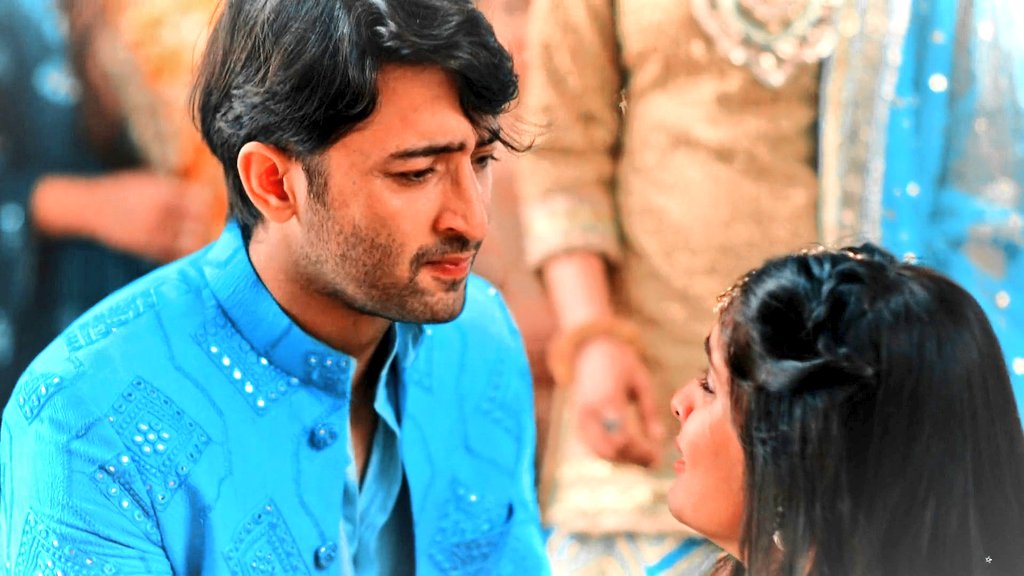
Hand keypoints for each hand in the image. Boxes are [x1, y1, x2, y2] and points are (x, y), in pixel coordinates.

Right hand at [33, 170, 226, 262]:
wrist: (88, 207)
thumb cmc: (124, 192)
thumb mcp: (150, 181)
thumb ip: (176, 190)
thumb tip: (207, 197)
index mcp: (163, 190)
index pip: (202, 199)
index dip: (208, 205)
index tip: (209, 207)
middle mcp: (161, 211)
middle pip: (201, 222)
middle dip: (206, 225)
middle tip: (207, 227)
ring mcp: (153, 231)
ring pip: (191, 242)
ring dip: (197, 242)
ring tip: (196, 240)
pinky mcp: (146, 248)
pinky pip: (174, 255)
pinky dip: (181, 254)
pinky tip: (179, 249)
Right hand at [571, 336, 663, 466]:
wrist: (590, 351)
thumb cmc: (621, 364)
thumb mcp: (641, 381)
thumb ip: (649, 411)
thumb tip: (659, 439)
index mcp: (606, 397)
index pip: (624, 436)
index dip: (642, 451)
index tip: (659, 456)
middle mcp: (589, 411)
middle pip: (611, 449)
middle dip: (634, 459)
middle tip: (655, 461)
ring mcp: (580, 418)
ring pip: (601, 452)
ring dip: (624, 460)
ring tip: (645, 459)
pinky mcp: (577, 423)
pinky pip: (593, 448)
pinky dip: (612, 455)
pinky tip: (630, 453)